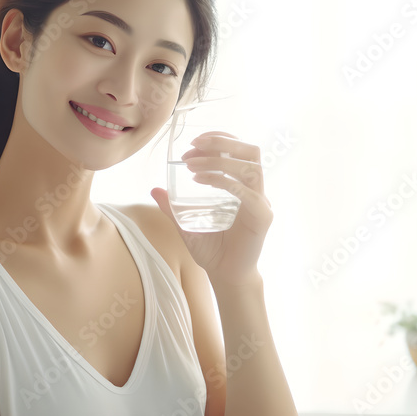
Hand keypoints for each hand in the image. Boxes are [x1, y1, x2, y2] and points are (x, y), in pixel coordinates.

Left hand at [150, 131, 272, 285]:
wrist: (225, 276)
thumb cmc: (212, 250)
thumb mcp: (186, 223)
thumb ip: (172, 207)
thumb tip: (155, 190)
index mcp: (244, 187)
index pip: (241, 151)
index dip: (220, 139)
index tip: (195, 142)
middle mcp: (255, 191)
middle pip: (251, 151)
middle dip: (221, 143)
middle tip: (193, 147)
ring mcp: (261, 203)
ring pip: (250, 167)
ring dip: (219, 160)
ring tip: (192, 165)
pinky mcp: (262, 218)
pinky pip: (249, 193)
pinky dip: (225, 181)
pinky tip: (202, 180)